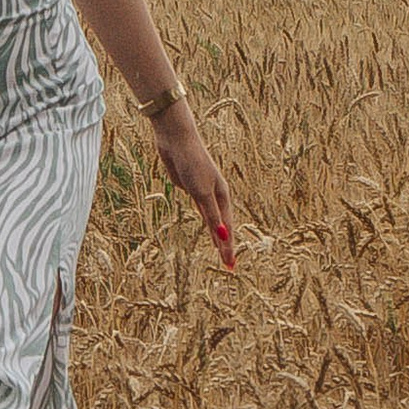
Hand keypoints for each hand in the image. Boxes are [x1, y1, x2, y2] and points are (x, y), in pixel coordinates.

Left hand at [147, 101, 233, 266]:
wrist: (177, 141)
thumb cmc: (192, 163)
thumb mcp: (202, 192)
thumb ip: (212, 215)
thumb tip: (222, 236)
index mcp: (222, 196)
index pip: (227, 229)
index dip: (228, 248)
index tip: (231, 267)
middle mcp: (216, 196)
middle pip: (222, 227)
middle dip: (226, 246)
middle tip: (229, 266)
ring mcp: (203, 192)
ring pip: (212, 220)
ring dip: (217, 235)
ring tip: (222, 250)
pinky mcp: (190, 188)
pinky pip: (201, 211)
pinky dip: (207, 222)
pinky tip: (210, 228)